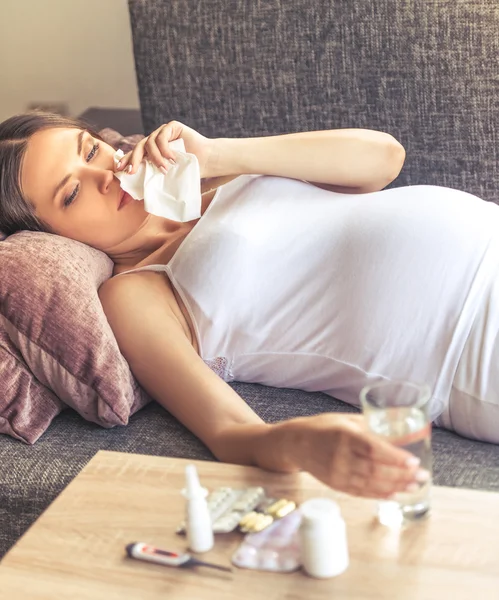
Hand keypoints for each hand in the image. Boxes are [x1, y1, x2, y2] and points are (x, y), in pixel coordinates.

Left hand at [114, 120, 216, 178]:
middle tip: (132, 171)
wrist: (207, 161)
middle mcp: (155, 141)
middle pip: (139, 147)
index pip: (136, 155)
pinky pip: (161, 137)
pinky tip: (172, 158)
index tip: (119, 170)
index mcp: (152, 152)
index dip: (127, 161)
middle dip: (134, 160)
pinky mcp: (172, 127)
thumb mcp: (169, 177)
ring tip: (164, 169)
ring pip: (149, 143)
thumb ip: (155, 179)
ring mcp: (163, 132)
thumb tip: (137, 194)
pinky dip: (164, 149)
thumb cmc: (190, 171)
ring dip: (156, 158)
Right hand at [287, 413, 428, 497]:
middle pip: (376, 469)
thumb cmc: (321, 427)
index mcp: (344, 436)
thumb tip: (397, 430)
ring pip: (371, 483)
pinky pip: (361, 492)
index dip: (395, 457)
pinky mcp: (336, 484)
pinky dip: (379, 494)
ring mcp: (337, 473)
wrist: (295, 443)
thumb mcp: (345, 419)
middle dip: (402, 475)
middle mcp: (340, 456)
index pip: (373, 449)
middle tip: (422, 476)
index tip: (414, 461)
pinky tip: (394, 494)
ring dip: (396, 487)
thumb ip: (369, 425)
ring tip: (415, 486)